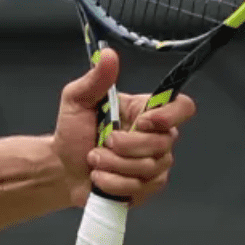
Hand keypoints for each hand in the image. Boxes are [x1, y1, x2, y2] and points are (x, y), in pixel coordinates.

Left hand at [53, 48, 196, 205]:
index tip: (142, 121)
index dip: (169, 115)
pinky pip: (140, 189)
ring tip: (94, 161)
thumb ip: (95, 80)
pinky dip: (113, 184)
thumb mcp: (77, 100)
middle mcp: (158, 138)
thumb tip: (108, 55)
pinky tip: (99, 178)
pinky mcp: (147, 188)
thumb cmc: (73, 132)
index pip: (182, 107)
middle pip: (162, 143)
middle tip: (101, 144)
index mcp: (146, 112)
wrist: (61, 168)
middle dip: (124, 147)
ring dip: (113, 165)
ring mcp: (155, 165)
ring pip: (148, 168)